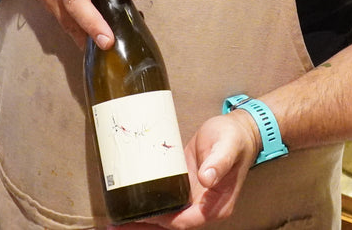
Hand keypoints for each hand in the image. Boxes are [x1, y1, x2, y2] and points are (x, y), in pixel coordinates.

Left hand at [116, 110, 260, 228]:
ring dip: (142, 220)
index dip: (164, 220)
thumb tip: (206, 179)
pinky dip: (148, 206)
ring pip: (165, 217)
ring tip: (114, 221)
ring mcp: (193, 200)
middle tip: (115, 225)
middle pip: (171, 224)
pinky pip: (165, 203)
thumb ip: (218, 162)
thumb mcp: (227, 146)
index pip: (185, 220)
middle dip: (144, 226)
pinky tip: (129, 204)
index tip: (142, 214)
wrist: (238, 132)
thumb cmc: (234, 139)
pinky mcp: (184, 189)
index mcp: (216, 206)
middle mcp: (204, 208)